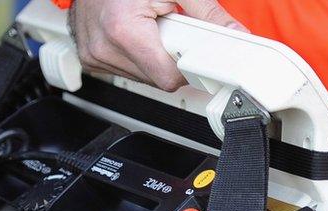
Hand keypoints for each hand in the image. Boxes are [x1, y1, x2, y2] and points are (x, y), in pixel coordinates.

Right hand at [70, 0, 247, 91]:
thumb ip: (209, 13)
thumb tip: (236, 34)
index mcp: (123, 29)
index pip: (170, 77)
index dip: (189, 65)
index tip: (196, 53)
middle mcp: (105, 48)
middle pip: (158, 79)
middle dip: (171, 57)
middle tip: (169, 29)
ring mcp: (95, 56)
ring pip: (144, 78)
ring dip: (154, 57)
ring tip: (149, 27)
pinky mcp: (91, 59)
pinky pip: (127, 72)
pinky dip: (138, 57)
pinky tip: (136, 35)